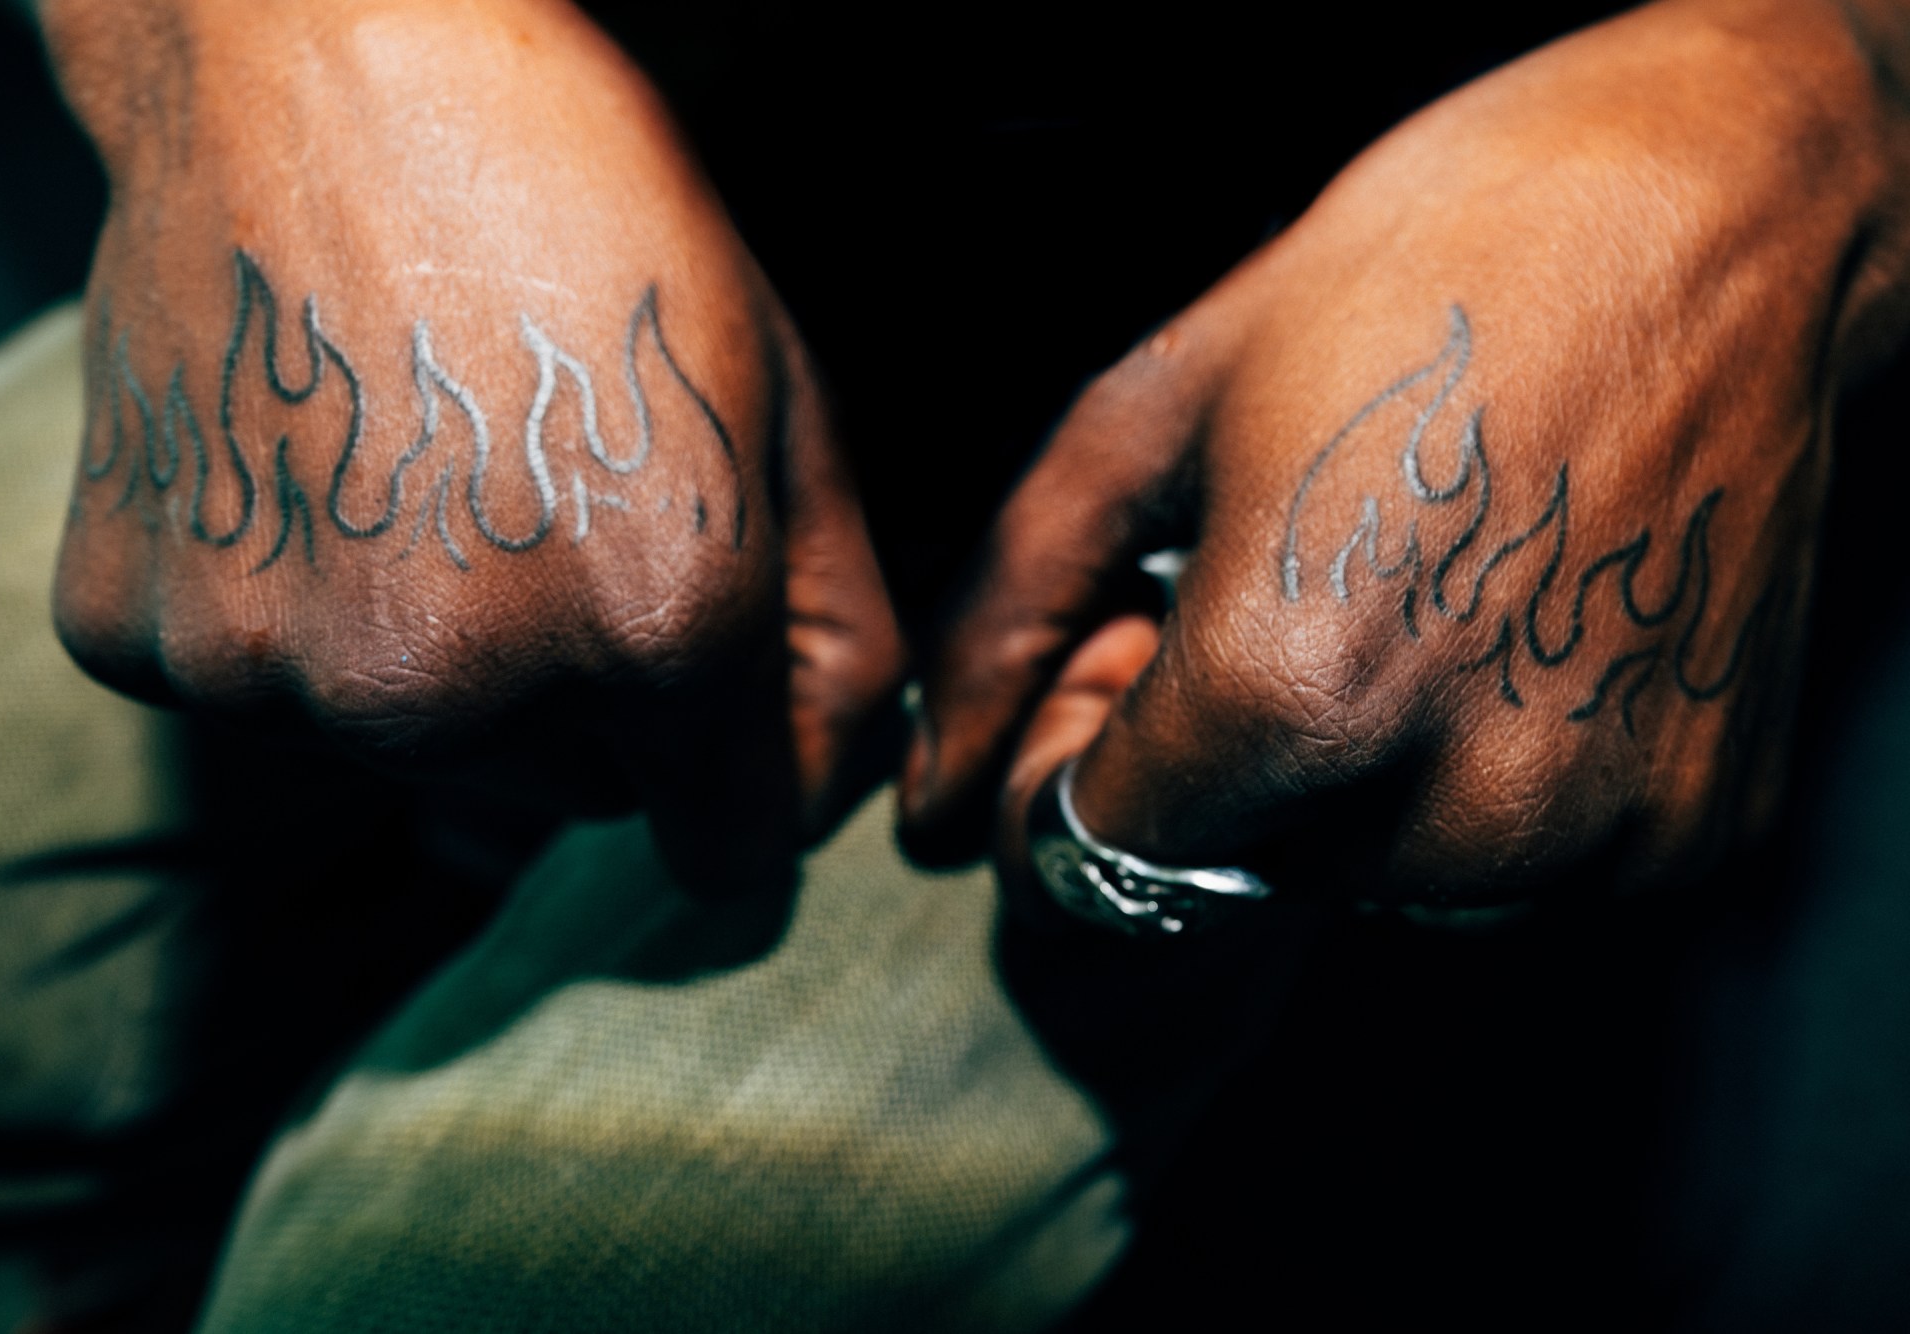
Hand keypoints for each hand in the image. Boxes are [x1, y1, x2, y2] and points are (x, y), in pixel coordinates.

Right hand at [43, 0, 901, 885]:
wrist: (314, 57)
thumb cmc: (581, 213)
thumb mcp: (780, 408)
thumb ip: (836, 634)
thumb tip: (816, 799)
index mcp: (657, 622)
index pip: (728, 856)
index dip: (738, 792)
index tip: (713, 727)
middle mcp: (457, 684)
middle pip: (579, 804)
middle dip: (595, 704)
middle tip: (553, 516)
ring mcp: (275, 667)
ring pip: (424, 763)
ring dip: (447, 673)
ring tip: (429, 483)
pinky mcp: (137, 636)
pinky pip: (268, 698)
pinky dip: (294, 622)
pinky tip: (312, 478)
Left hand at [903, 0, 1909, 908]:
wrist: (1712, 212)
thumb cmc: (1421, 273)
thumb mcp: (1156, 411)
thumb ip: (1011, 621)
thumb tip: (927, 809)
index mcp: (1300, 691)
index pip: (1107, 866)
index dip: (1093, 771)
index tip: (1140, 676)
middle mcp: (1456, 801)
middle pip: (1245, 881)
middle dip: (1230, 778)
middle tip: (1300, 605)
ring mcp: (1593, 828)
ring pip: (1382, 888)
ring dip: (1366, 789)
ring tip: (1418, 604)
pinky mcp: (1696, 831)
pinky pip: (1525, 874)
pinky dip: (1495, 784)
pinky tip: (1517, 634)